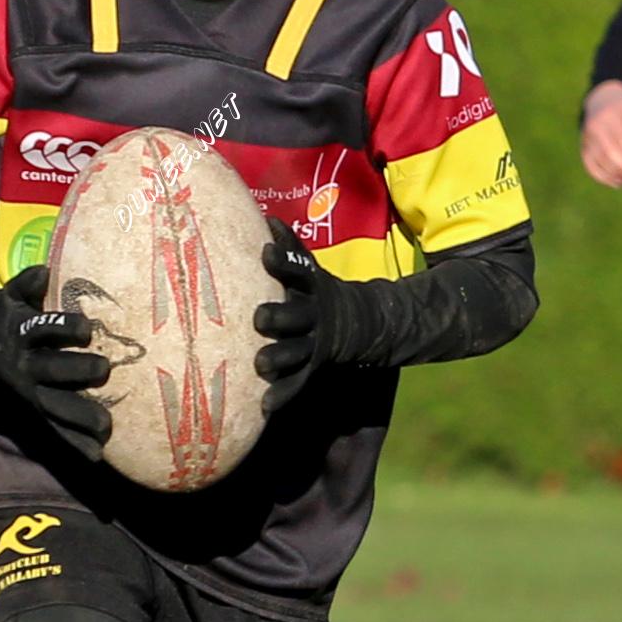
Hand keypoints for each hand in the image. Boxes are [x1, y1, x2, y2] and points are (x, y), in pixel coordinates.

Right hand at [0, 267, 110, 453]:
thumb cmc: (9, 312)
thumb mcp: (11, 293)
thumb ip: (27, 283)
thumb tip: (44, 271)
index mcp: (21, 332)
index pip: (43, 329)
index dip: (64, 329)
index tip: (87, 327)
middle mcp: (25, 363)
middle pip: (51, 370)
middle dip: (77, 371)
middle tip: (103, 368)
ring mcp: (30, 389)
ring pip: (54, 405)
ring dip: (79, 416)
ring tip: (106, 426)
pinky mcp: (34, 407)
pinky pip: (54, 427)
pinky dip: (73, 442)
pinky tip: (96, 455)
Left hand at [252, 230, 378, 411]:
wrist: (361, 323)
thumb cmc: (318, 291)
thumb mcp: (310, 267)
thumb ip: (291, 246)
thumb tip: (267, 217)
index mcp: (312, 288)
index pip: (298, 270)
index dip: (283, 262)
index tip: (266, 252)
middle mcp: (313, 316)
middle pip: (295, 316)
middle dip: (278, 317)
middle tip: (260, 318)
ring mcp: (314, 344)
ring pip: (294, 352)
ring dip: (278, 358)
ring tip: (261, 364)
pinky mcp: (313, 368)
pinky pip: (297, 383)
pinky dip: (283, 394)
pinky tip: (264, 405)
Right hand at [579, 80, 621, 188]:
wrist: (603, 100)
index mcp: (610, 116)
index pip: (621, 140)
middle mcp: (594, 127)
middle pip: (607, 153)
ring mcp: (586, 137)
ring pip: (597, 162)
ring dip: (614, 175)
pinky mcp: (584, 147)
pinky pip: (589, 165)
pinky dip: (602, 177)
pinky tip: (616, 183)